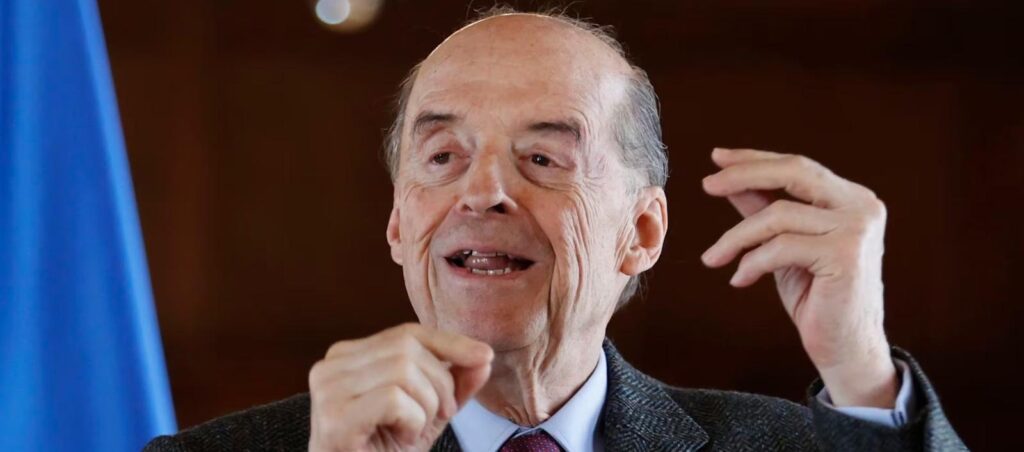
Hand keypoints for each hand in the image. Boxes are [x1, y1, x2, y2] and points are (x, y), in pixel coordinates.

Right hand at [308, 323, 492, 450]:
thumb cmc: (384, 451)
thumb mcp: (428, 413)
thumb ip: (453, 384)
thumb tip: (483, 356)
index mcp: (349, 356)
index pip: (407, 334)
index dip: (450, 343)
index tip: (484, 355)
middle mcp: (331, 365)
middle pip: (407, 348)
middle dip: (440, 383)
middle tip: (440, 416)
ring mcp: (328, 389)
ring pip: (403, 371)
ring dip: (425, 406)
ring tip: (413, 431)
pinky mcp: (335, 416)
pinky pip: (394, 399)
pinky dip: (412, 421)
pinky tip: (401, 438)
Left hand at [700, 148, 897, 407]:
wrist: (846, 348)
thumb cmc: (817, 297)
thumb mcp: (785, 247)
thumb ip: (765, 211)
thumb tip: (731, 183)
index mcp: (852, 199)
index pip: (798, 166)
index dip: (755, 159)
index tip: (717, 157)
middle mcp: (862, 207)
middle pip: (794, 172)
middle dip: (745, 174)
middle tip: (707, 184)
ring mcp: (857, 229)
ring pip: (778, 215)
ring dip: (736, 237)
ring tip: (713, 258)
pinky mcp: (845, 255)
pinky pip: (780, 247)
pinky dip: (752, 262)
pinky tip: (739, 279)